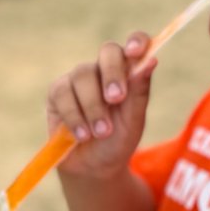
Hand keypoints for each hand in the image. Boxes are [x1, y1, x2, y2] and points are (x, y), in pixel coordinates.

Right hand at [46, 32, 155, 180]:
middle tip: (116, 99)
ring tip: (101, 132)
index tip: (135, 52)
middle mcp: (102, 69)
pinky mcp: (58, 92)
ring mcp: (78, 79)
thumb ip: (139, 90)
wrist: (93, 168)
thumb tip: (151, 60)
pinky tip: (82, 135)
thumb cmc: (118, 141)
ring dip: (94, 106)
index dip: (136, 41)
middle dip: (112, 73)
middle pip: (107, 51)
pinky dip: (75, 117)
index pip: (134, 44)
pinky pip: (63, 94)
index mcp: (127, 72)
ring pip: (84, 75)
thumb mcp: (134, 120)